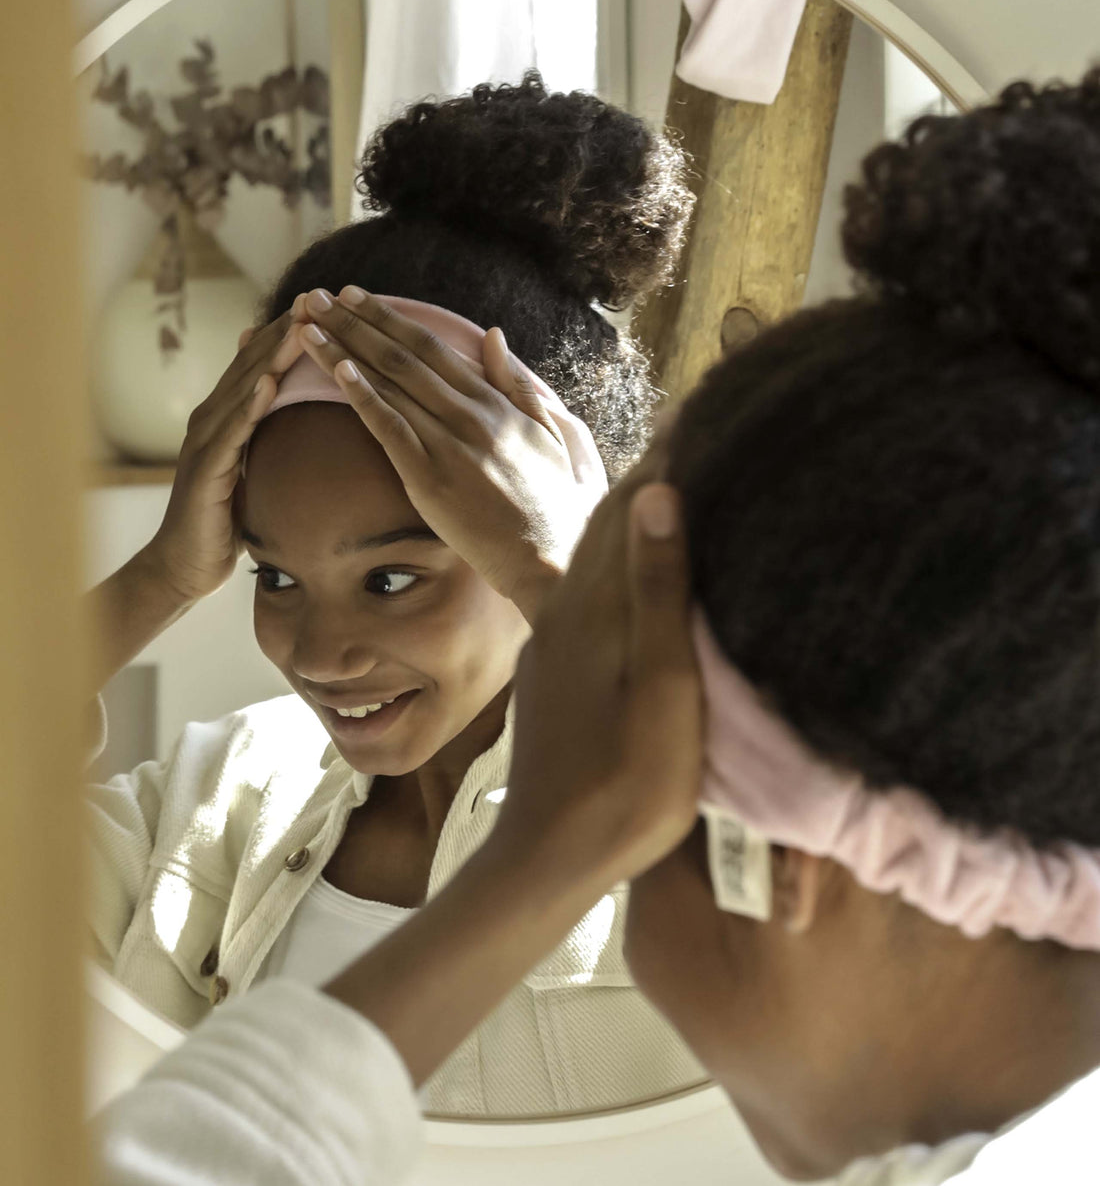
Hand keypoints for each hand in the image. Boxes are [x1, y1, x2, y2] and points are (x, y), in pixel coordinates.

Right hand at [143, 311, 301, 603]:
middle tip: (318, 296)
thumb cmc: (228, 517)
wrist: (185, 566)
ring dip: (272, 356)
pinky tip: (268, 384)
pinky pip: (230, 433)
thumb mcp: (256, 466)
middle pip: (253, 363)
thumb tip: (299, 408)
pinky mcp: (204, 470)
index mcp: (230, 414)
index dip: (292, 331)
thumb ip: (271, 434)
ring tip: (302, 327)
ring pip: (243, 388)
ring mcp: (205, 441)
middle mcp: (213, 418)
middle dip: (286, 329)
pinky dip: (249, 406)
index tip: (328, 304)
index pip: (264, 362)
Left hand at [294, 286, 595, 620]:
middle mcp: (472, 416)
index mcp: (500, 403)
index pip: (436, 348)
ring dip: (344, 350)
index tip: (359, 298)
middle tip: (317, 298)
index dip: (392, 319)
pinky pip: (390, 429)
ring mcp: (450, 446)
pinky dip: (362, 397)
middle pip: (404, 358)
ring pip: (390, 385)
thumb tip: (492, 335)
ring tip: (309, 325)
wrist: (553, 560)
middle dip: (356, 323)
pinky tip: (335, 371)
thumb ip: (522, 384)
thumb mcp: (561, 432)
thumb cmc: (561, 505)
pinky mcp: (431, 480)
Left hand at [323, 478, 702, 1085]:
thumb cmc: (626, 787)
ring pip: (592, 550)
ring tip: (668, 469)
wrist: (547, 856)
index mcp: (595, 607)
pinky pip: (586, 586)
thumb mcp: (663, 694)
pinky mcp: (553, 664)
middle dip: (650, 466)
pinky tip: (634, 558)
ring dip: (627, 505)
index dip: (668, 451)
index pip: (632, 505)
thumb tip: (656, 494)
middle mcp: (567, 608)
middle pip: (607, 518)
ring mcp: (555, 636)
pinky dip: (614, 552)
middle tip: (693, 419)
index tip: (704, 400)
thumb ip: (657, 594)